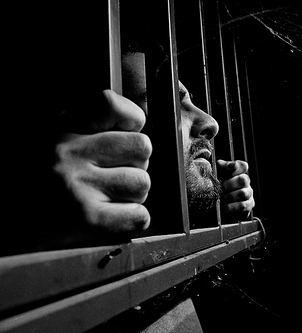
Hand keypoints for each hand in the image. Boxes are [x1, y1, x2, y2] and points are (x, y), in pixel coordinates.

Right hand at [53, 90, 151, 234]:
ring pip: (142, 183)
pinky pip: (139, 215)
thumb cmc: (44, 184)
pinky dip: (132, 220)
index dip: (129, 118)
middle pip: (141, 147)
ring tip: (105, 199)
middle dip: (134, 165)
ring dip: (132, 195)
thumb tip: (137, 124)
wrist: (10, 223)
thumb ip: (94, 126)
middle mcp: (68, 152)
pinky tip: (110, 219)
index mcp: (61, 129)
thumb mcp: (57, 140)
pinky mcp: (87, 219)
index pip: (108, 103)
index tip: (125, 132)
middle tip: (111, 177)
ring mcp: (78, 185)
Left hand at [217, 159, 254, 219]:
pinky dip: (231, 207)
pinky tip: (223, 207)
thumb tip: (223, 164)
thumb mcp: (215, 176)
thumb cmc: (216, 188)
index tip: (230, 167)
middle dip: (230, 184)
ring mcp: (248, 193)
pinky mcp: (249, 205)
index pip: (242, 166)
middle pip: (243, 179)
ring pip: (243, 193)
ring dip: (230, 197)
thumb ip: (220, 168)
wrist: (215, 205)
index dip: (236, 166)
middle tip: (220, 188)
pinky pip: (242, 205)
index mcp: (237, 172)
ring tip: (220, 199)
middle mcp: (245, 182)